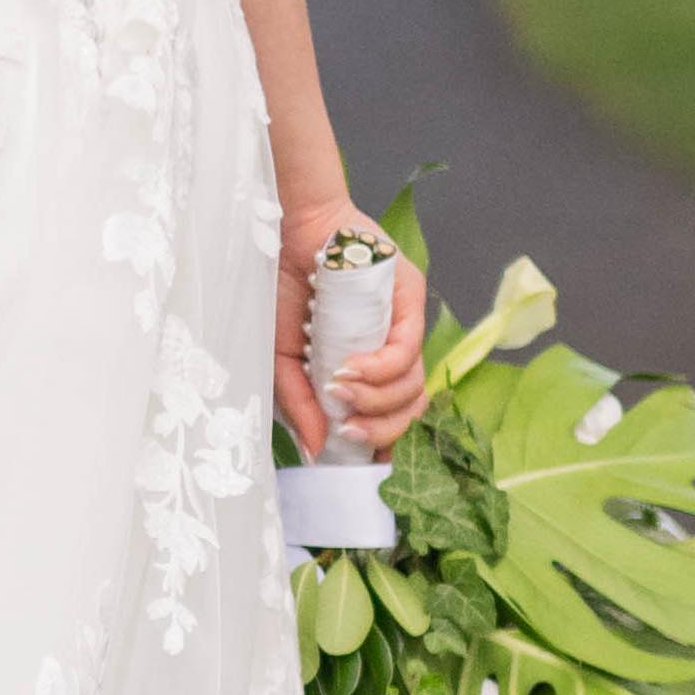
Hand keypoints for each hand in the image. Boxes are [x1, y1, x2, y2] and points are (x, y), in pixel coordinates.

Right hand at [280, 197, 424, 466]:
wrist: (285, 232)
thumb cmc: (281, 290)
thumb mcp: (281, 358)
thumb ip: (300, 403)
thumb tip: (317, 449)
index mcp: (364, 367)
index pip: (389, 415)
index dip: (380, 443)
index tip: (358, 462)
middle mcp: (389, 349)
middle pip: (410, 408)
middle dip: (381, 430)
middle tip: (347, 430)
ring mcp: (402, 325)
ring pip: (414, 385)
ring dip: (377, 400)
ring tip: (340, 394)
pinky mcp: (409, 299)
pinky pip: (407, 350)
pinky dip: (380, 370)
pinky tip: (350, 372)